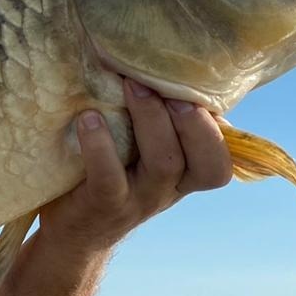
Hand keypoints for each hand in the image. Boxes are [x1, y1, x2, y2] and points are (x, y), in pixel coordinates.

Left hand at [39, 78, 233, 252]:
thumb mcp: (141, 152)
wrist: (72, 232)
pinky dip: (100, 145)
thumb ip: (160, 123)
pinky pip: (109, 177)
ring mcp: (139, 200)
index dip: (217, 127)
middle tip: (166, 81)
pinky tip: (88, 118)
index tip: (196, 86)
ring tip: (130, 84)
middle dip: (193, 119)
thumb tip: (163, 63)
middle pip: (206, 161)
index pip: (223, 158)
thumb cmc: (109, 175)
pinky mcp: (104, 205)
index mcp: (186, 174)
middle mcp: (169, 189)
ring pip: (165, 163)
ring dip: (151, 119)